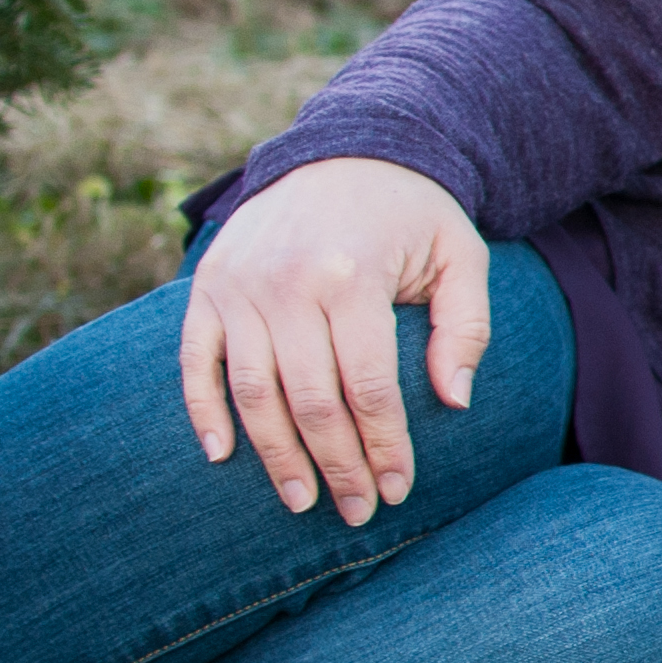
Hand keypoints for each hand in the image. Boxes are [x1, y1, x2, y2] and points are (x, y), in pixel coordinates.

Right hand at [176, 156, 491, 525]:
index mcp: (352, 276)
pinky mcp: (207, 287)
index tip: (397, 490)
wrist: (344, 151)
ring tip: (303, 499)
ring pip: (251, 392)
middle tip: (356, 511)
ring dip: (275, 455)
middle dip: (336, 464)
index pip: (368, 387)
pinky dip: (203, 410)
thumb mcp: (461, 256)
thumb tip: (455, 402)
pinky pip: (194, 361)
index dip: (384, 446)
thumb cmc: (412, 215)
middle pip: (310, 400)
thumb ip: (466, 328)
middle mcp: (286, 283)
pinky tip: (223, 456)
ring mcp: (238, 286)